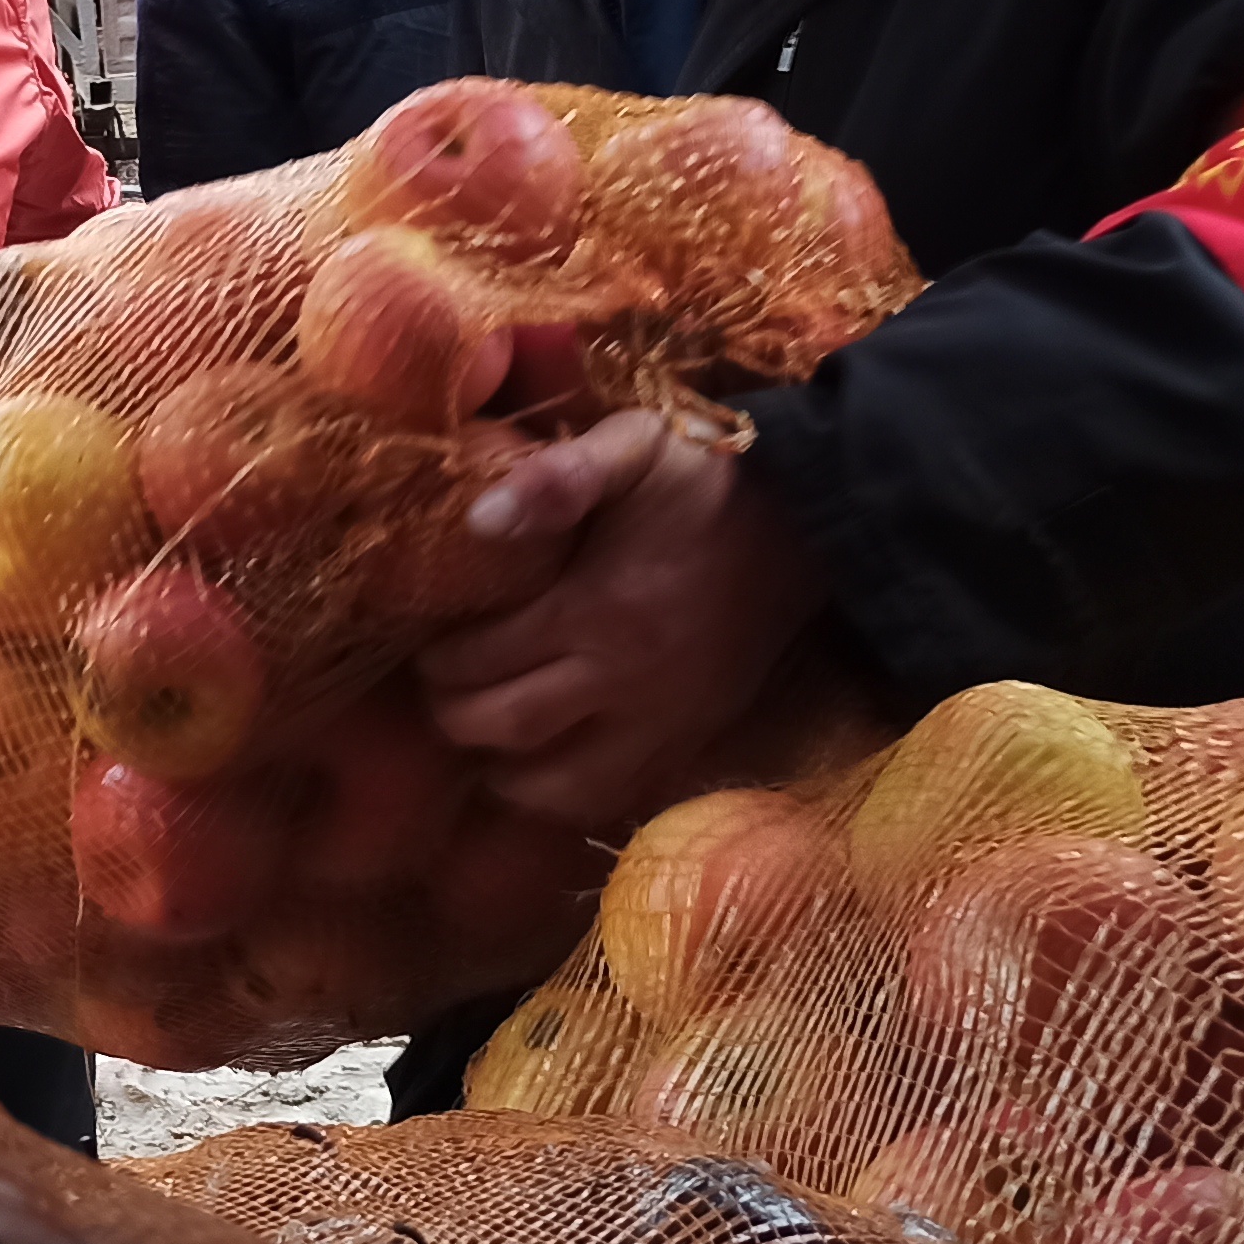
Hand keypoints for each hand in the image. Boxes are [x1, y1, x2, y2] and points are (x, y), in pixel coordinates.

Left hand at [416, 411, 829, 830]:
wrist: (814, 518)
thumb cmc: (706, 477)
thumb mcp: (634, 448)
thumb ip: (557, 477)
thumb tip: (478, 519)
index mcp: (600, 609)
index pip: (484, 661)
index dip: (440, 661)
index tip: (428, 645)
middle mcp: (629, 680)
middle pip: (509, 729)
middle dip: (456, 717)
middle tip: (442, 691)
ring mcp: (667, 720)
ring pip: (560, 786)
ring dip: (507, 772)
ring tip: (485, 739)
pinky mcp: (697, 737)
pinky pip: (618, 796)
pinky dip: (568, 793)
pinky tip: (547, 764)